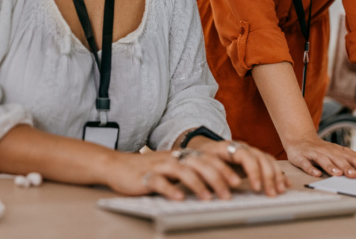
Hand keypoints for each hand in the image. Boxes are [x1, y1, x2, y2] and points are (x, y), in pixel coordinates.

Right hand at [104, 140, 288, 200]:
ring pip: (182, 171)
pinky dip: (170, 189)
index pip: (207, 159)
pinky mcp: (143, 177)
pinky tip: (178, 198)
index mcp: (181, 156)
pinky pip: (158, 181)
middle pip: (198, 164)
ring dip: (197, 184)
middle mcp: (172, 158)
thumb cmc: (148, 172)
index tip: (239, 182)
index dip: (223, 169)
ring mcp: (158, 166)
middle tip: (229, 193)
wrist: (116, 166)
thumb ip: (190, 173)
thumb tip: (216, 186)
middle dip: (216, 178)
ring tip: (208, 198)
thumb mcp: (172, 170)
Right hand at [284, 135, 355, 177]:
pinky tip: (316, 174)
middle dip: (347, 166)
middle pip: (338, 159)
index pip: (352, 157)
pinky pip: (306, 164)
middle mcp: (327, 151)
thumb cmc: (322, 149)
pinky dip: (311, 169)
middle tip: (355, 175)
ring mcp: (314, 154)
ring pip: (323, 160)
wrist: (299, 139)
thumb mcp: (340, 151)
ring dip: (330, 166)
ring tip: (338, 174)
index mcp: (338, 151)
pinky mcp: (302, 158)